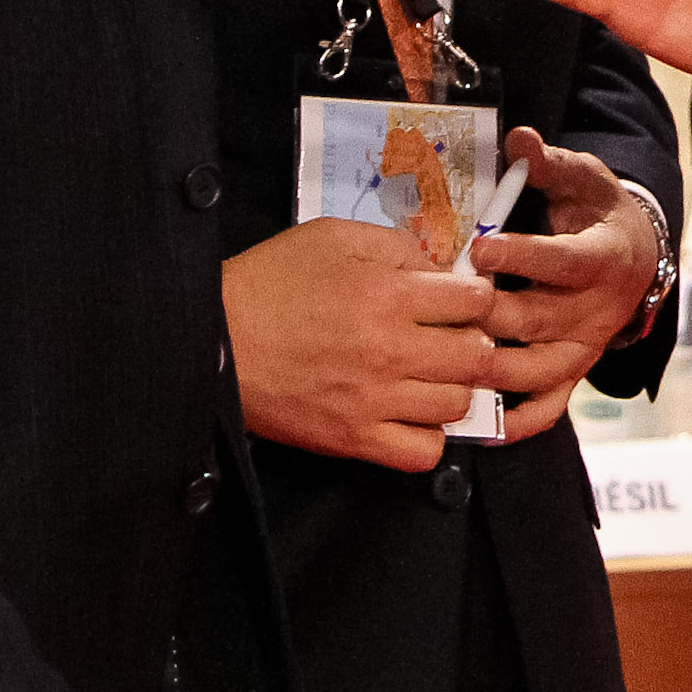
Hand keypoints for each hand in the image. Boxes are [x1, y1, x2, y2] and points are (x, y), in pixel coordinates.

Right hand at [223, 218, 497, 471]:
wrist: (212, 339)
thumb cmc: (271, 282)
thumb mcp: (333, 239)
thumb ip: (396, 246)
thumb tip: (441, 269)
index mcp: (388, 295)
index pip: (477, 301)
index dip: (476, 297)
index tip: (460, 300)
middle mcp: (389, 350)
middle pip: (479, 355)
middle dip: (475, 341)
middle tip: (452, 337)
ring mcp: (373, 400)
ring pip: (458, 405)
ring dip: (455, 387)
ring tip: (431, 375)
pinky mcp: (352, 439)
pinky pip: (422, 453)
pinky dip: (428, 436)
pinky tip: (412, 413)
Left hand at [467, 126, 662, 439]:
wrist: (635, 259)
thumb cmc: (596, 214)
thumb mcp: (584, 180)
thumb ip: (550, 163)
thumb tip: (519, 139)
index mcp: (603, 258)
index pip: (564, 262)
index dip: (523, 256)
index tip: (479, 245)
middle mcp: (596, 310)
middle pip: (538, 321)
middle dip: (487, 315)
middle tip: (440, 309)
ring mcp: (582, 348)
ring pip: (535, 371)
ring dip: (488, 369)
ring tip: (442, 359)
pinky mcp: (571, 375)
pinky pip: (544, 410)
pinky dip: (510, 423)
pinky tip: (469, 418)